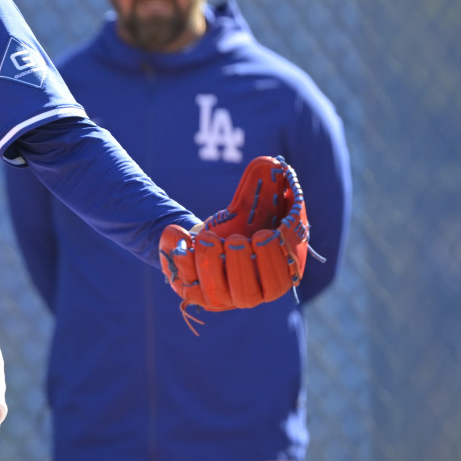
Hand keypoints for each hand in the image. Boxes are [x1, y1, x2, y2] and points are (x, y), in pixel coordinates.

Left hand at [159, 156, 311, 331]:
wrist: (204, 238)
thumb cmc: (240, 225)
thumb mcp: (255, 208)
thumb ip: (268, 189)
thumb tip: (272, 163)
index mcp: (275, 277)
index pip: (283, 279)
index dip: (276, 259)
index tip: (267, 234)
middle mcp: (250, 294)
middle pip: (250, 294)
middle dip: (242, 265)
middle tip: (236, 240)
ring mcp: (220, 297)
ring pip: (217, 293)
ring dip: (211, 262)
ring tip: (207, 238)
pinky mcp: (193, 292)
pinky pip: (186, 282)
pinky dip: (179, 256)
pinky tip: (177, 232)